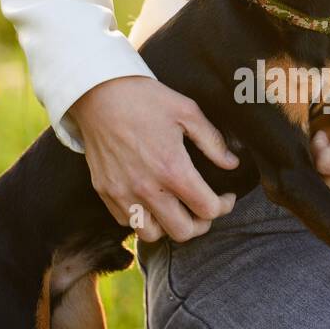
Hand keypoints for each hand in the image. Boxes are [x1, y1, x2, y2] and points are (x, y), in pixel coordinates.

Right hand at [68, 76, 239, 242]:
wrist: (98, 94)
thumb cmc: (144, 99)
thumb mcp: (187, 111)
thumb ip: (213, 141)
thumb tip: (231, 163)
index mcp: (172, 169)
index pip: (207, 209)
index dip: (224, 206)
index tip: (225, 197)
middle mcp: (147, 188)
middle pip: (183, 232)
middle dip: (201, 223)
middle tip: (203, 207)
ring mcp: (123, 193)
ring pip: (152, 235)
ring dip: (168, 226)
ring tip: (176, 209)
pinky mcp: (105, 192)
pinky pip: (126, 222)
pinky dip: (141, 219)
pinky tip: (150, 202)